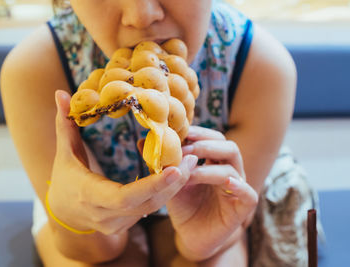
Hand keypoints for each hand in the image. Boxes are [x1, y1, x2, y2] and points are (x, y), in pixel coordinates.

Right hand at [47, 90, 196, 235]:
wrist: (64, 214)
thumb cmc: (65, 178)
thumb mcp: (64, 152)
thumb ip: (65, 124)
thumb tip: (60, 93)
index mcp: (88, 195)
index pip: (124, 197)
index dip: (151, 185)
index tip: (174, 168)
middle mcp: (105, 214)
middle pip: (146, 203)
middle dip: (172, 183)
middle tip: (192, 158)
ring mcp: (117, 223)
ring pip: (152, 207)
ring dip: (174, 186)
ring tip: (190, 161)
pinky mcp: (127, 224)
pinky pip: (151, 208)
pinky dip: (166, 191)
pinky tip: (178, 172)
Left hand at [166, 126, 258, 258]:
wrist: (191, 236)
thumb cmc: (183, 205)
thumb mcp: (170, 182)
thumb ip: (161, 163)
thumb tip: (139, 142)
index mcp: (214, 161)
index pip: (213, 138)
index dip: (198, 133)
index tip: (179, 132)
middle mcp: (229, 170)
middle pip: (227, 147)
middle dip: (205, 145)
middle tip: (184, 149)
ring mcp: (238, 188)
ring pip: (233, 168)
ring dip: (210, 167)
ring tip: (190, 172)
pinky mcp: (243, 208)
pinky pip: (249, 194)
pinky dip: (239, 186)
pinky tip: (227, 182)